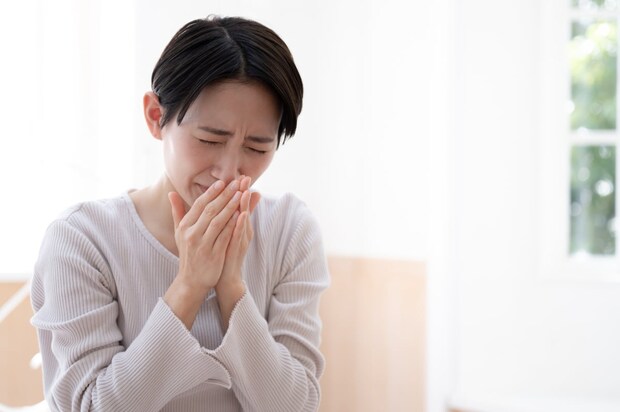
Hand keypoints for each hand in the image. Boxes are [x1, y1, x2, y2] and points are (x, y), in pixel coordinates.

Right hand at [168, 179, 242, 295]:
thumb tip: (171, 192)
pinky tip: (242, 214)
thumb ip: (177, 212)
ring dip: (231, 206)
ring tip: (241, 194)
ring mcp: (202, 245)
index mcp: (184, 227)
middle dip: (224, 195)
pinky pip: (225, 236)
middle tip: (236, 183)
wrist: (191, 281)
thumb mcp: (179, 233)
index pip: (199, 205)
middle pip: (210, 210)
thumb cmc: (188, 253)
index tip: (223, 182)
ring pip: (218, 221)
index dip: (212, 192)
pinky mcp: (213, 255)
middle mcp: (191, 234)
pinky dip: (233, 224)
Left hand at [217, 176, 260, 288]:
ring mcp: (240, 241)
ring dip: (244, 206)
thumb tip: (234, 204)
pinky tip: (241, 216)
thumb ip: (233, 218)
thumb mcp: (230, 233)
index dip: (243, 191)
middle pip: (244, 210)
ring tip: (245, 191)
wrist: (224, 277)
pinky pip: (238, 236)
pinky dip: (240, 225)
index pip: (241, 205)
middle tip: (247, 178)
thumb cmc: (225, 252)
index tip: (243, 176)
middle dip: (245, 193)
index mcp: (238, 226)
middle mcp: (242, 232)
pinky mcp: (236, 250)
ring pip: (243, 221)